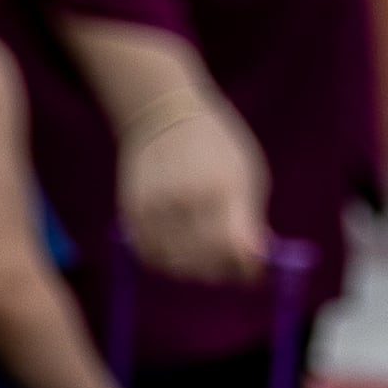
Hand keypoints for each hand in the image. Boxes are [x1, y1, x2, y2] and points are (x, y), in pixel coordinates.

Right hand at [119, 92, 269, 284]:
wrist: (164, 115)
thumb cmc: (217, 148)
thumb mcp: (246, 176)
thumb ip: (250, 221)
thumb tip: (254, 266)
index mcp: (222, 189)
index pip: (235, 248)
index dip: (248, 269)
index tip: (255, 271)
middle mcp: (186, 199)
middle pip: (204, 262)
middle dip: (223, 272)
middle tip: (230, 267)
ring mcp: (155, 205)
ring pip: (175, 265)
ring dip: (194, 270)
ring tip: (205, 257)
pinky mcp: (132, 210)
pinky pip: (149, 255)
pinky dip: (166, 261)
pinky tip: (179, 251)